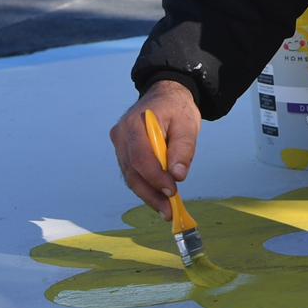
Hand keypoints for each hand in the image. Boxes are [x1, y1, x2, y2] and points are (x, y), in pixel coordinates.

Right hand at [109, 79, 200, 220]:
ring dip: (148, 195)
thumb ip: (183, 148)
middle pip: (132, 171)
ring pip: (130, 176)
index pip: (140, 157)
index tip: (172, 191)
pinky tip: (159, 198)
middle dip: (150, 194)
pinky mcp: (123, 151)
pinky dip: (145, 186)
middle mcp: (121, 135)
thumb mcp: (187, 124)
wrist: (165, 95)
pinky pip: (132, 173)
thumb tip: (177, 175)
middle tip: (169, 211)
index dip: (155, 178)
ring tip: (166, 210)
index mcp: (136, 124)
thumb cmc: (177, 109)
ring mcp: (119, 144)